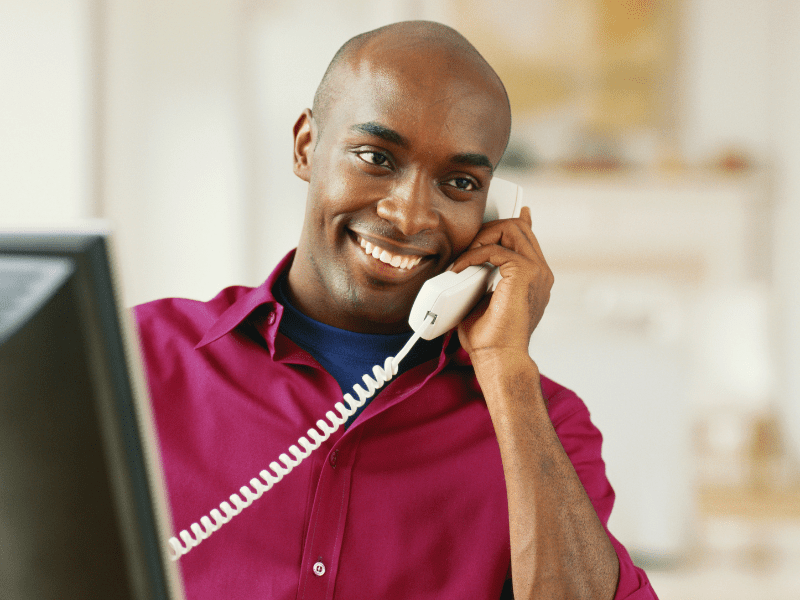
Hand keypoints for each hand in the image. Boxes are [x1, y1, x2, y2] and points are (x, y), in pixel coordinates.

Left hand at [449, 206, 552, 357]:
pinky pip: (495, 249)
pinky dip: (474, 255)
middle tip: (467, 246)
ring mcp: (536, 272)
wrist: (499, 359)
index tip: (491, 220)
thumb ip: (484, 278)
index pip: (526, 239)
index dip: (511, 223)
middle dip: (489, 228)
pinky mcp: (524, 274)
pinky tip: (460, 268)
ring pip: (512, 229)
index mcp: (535, 279)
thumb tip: (470, 268)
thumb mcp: (484, 300)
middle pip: (519, 227)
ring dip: (483, 237)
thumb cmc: (490, 338)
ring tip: (464, 257)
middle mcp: (541, 273)